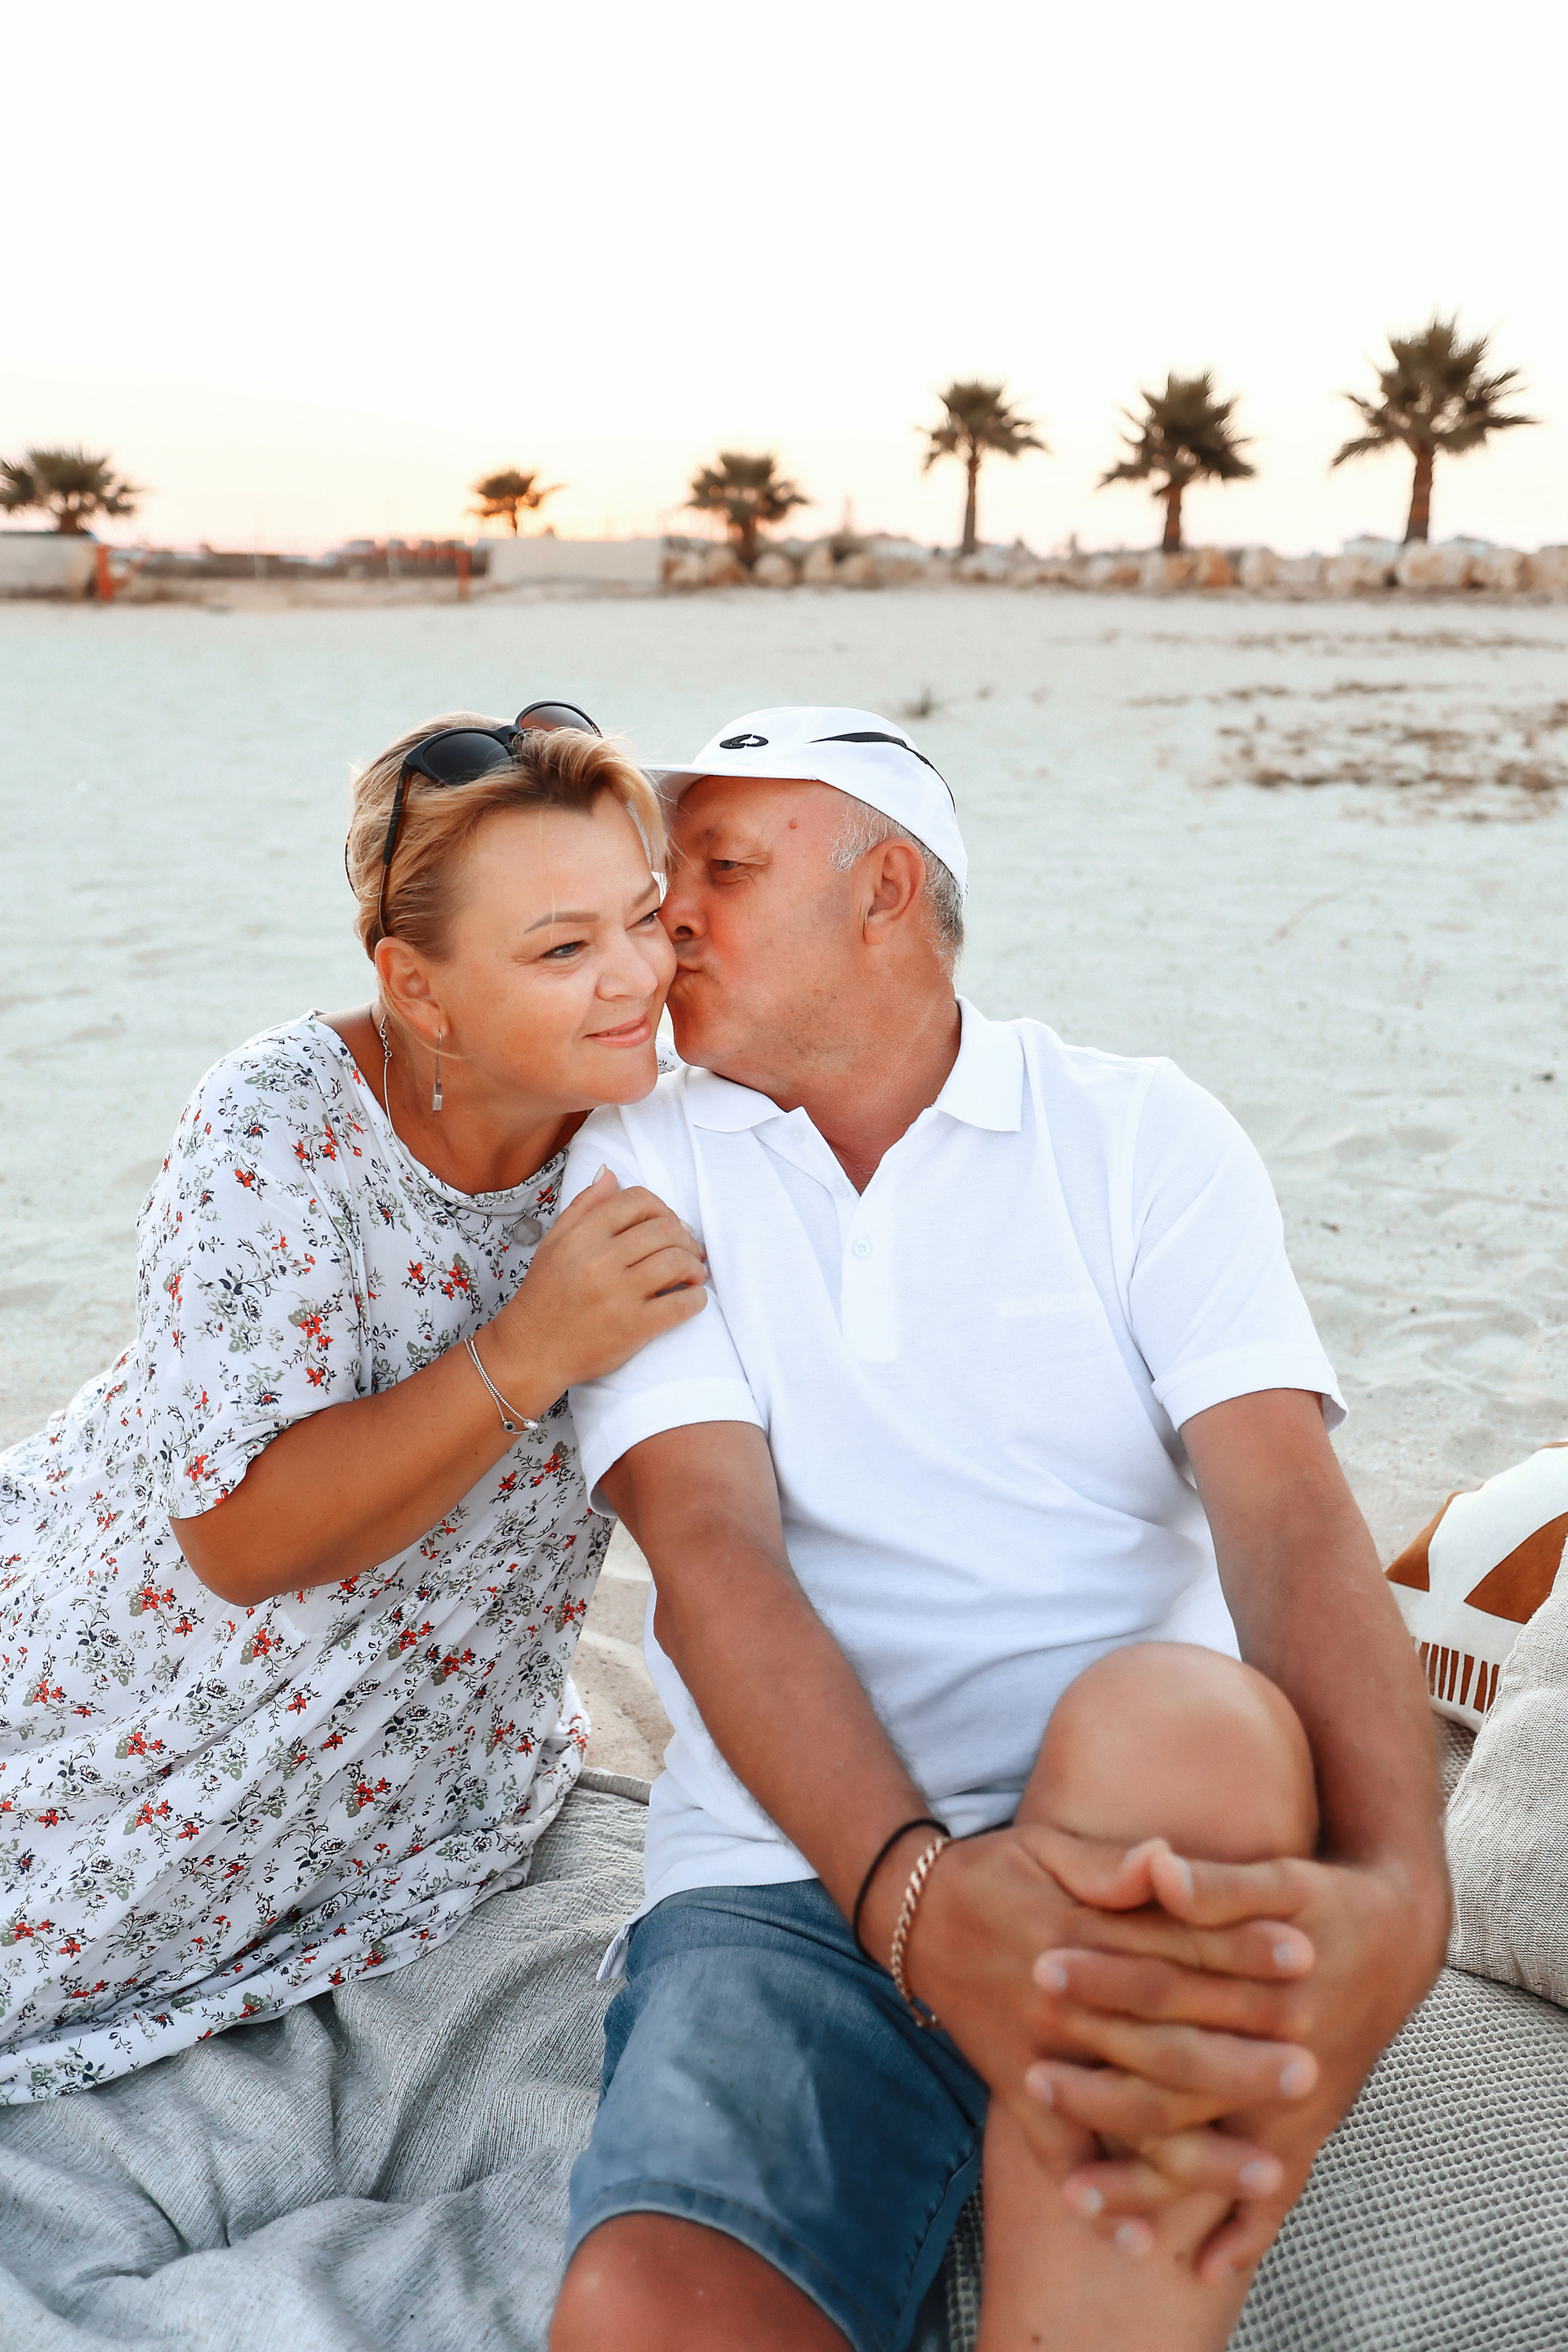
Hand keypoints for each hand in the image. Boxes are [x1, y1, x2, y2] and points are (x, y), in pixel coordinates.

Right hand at [488, 1168, 707, 1403]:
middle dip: (685, 1238)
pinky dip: (696, 1299)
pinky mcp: (633, 1327)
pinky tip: (692, 1298)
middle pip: (664, 1229)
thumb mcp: (554, 1243)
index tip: (668, 1225)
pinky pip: (681, 1305)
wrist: (531, 1350)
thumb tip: (610, 1174)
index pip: (638, 1200)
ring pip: (676, 1261)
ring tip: (693, 1274)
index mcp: (582, 1235)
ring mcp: (617, 1294)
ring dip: (694, 1266)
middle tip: (688, 1251)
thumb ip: (583, 1206)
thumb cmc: (545, 1296)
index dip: (662, 1209)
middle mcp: (599, 1260)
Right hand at [864, 1823, 1318, 2175]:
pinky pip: (1057, 2156)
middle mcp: (1063, 2003)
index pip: (1174, 1947)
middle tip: (1308, 2071)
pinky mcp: (1018, 2093)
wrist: (913, 1916)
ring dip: (1198, 2150)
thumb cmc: (998, 1872)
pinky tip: (1143, 2237)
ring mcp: (1039, 2056)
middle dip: (1238, 2060)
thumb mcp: (1050, 1846)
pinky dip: (1097, 2197)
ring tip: (1267, 2172)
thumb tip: (1166, 1858)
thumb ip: (1111, 1862)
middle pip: (1163, 2039)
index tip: (1305, 1955)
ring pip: (1127, 2111)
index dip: (1239, 1949)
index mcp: (1078, 1933)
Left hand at [1042, 1847, 1448, 2280]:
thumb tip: (1156, 1865)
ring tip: (1077, 2193)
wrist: (1401, 1942)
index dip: (1103, 1979)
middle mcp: (1284, 2061)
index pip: (1168, 1990)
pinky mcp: (1308, 2133)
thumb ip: (1217, 1882)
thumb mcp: (1282, 1879)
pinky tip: (1201, 2268)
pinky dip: (1241, 2234)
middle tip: (1033, 2078)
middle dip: (1103, 2086)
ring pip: (1210, 2156)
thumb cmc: (1329, 1905)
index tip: (1040, 1972)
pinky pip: (1274, 2199)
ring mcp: (1296, 2108)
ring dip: (1146, 2180)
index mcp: (1270, 1991)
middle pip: (1178, 2083)